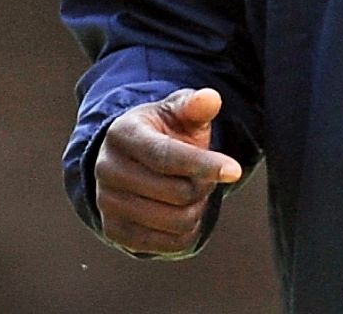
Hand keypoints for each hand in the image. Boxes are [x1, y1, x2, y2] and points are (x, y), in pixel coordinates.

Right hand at [94, 88, 242, 256]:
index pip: (166, 156)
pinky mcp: (115, 232)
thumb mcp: (178, 111)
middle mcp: (108, 170)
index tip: (235, 171)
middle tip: (207, 174)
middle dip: (204, 184)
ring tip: (194, 189)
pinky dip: (188, 229)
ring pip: (176, 221)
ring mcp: (107, 204)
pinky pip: (168, 244)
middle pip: (177, 192)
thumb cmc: (164, 130)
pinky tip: (184, 209)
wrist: (133, 158)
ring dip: (197, 207)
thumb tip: (210, 98)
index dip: (203, 164)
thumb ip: (195, 105)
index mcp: (123, 134)